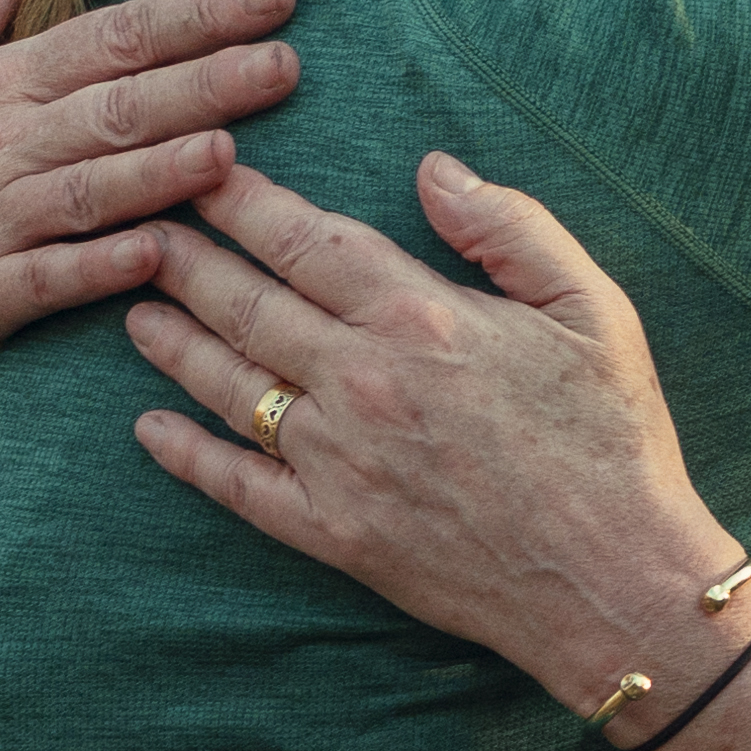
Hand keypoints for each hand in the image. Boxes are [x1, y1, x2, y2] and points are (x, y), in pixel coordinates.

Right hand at [0, 0, 296, 394]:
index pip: (110, 37)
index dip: (194, 15)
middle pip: (114, 107)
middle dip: (204, 83)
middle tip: (289, 62)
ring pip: (88, 190)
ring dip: (159, 171)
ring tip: (232, 151)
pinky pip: (45, 279)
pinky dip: (98, 267)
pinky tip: (155, 257)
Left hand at [123, 156, 744, 715]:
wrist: (615, 582)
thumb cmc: (613, 438)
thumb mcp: (591, 308)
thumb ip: (508, 228)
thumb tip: (433, 168)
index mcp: (421, 318)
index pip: (305, 240)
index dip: (243, 201)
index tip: (200, 168)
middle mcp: (362, 384)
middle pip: (247, 305)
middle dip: (186, 260)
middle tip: (136, 227)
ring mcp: (337, 464)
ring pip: (229, 387)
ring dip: (174, 344)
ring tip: (134, 308)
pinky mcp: (333, 534)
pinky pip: (239, 488)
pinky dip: (187, 456)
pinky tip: (149, 430)